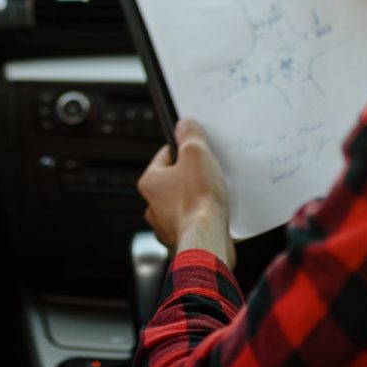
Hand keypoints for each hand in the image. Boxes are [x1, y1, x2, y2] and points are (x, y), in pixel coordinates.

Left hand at [137, 118, 235, 267]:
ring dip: (198, 197)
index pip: (165, 155)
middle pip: (175, 179)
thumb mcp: (196, 155)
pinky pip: (193, 221)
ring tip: (214, 193)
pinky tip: (216, 213)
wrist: (207, 241)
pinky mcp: (182, 239)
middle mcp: (153, 205)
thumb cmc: (198, 201)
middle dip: (192, 175)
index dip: (184, 149)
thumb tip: (184, 125)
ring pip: (183, 202)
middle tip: (209, 171)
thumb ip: (190, 136)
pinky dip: (204, 217)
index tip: (197, 148)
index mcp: (150, 182)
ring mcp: (166, 224)